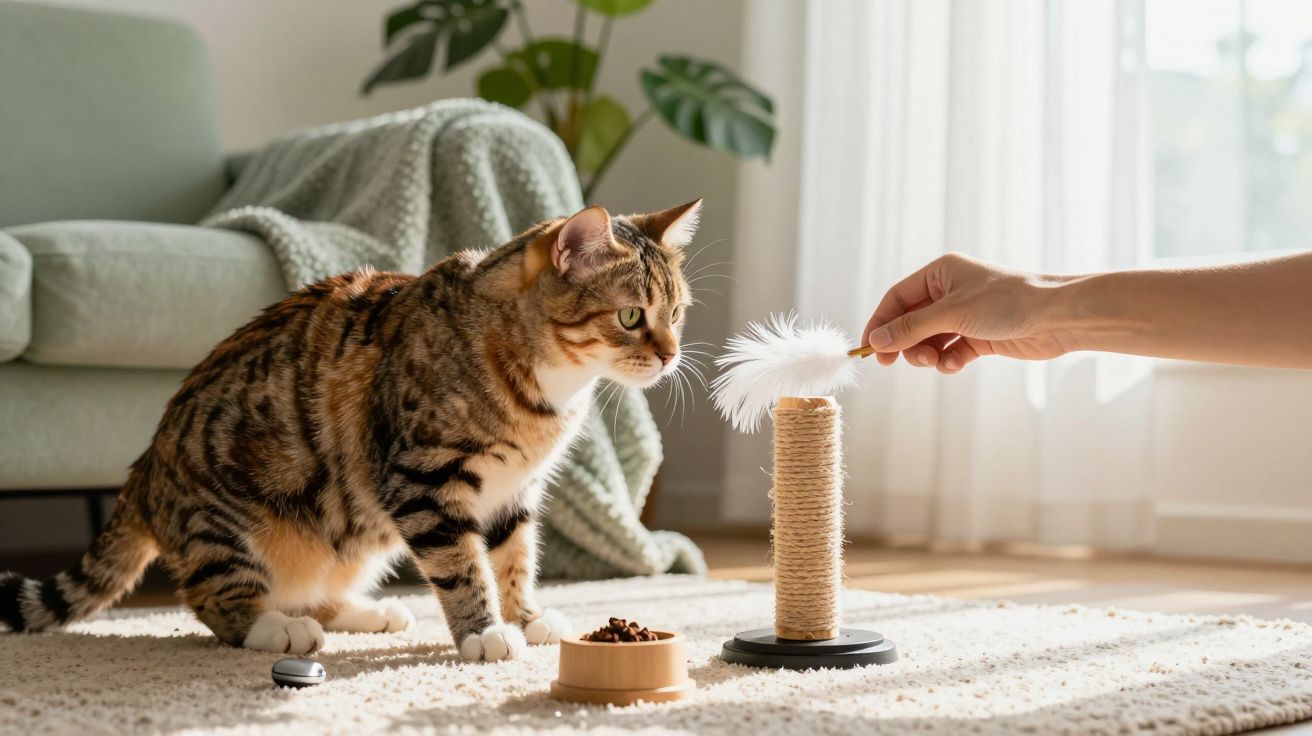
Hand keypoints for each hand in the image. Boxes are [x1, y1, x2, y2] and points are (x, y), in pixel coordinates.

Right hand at [862, 253, 1074, 372]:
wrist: (1056, 317)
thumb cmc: (1007, 302)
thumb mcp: (951, 313)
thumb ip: (911, 328)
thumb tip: (876, 341)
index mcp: (940, 273)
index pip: (897, 298)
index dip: (880, 323)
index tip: (869, 350)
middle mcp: (950, 292)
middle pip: (911, 321)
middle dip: (906, 343)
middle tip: (899, 362)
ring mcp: (965, 315)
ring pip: (930, 339)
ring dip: (927, 354)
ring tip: (935, 362)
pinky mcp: (980, 336)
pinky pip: (951, 350)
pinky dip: (949, 360)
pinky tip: (956, 364)